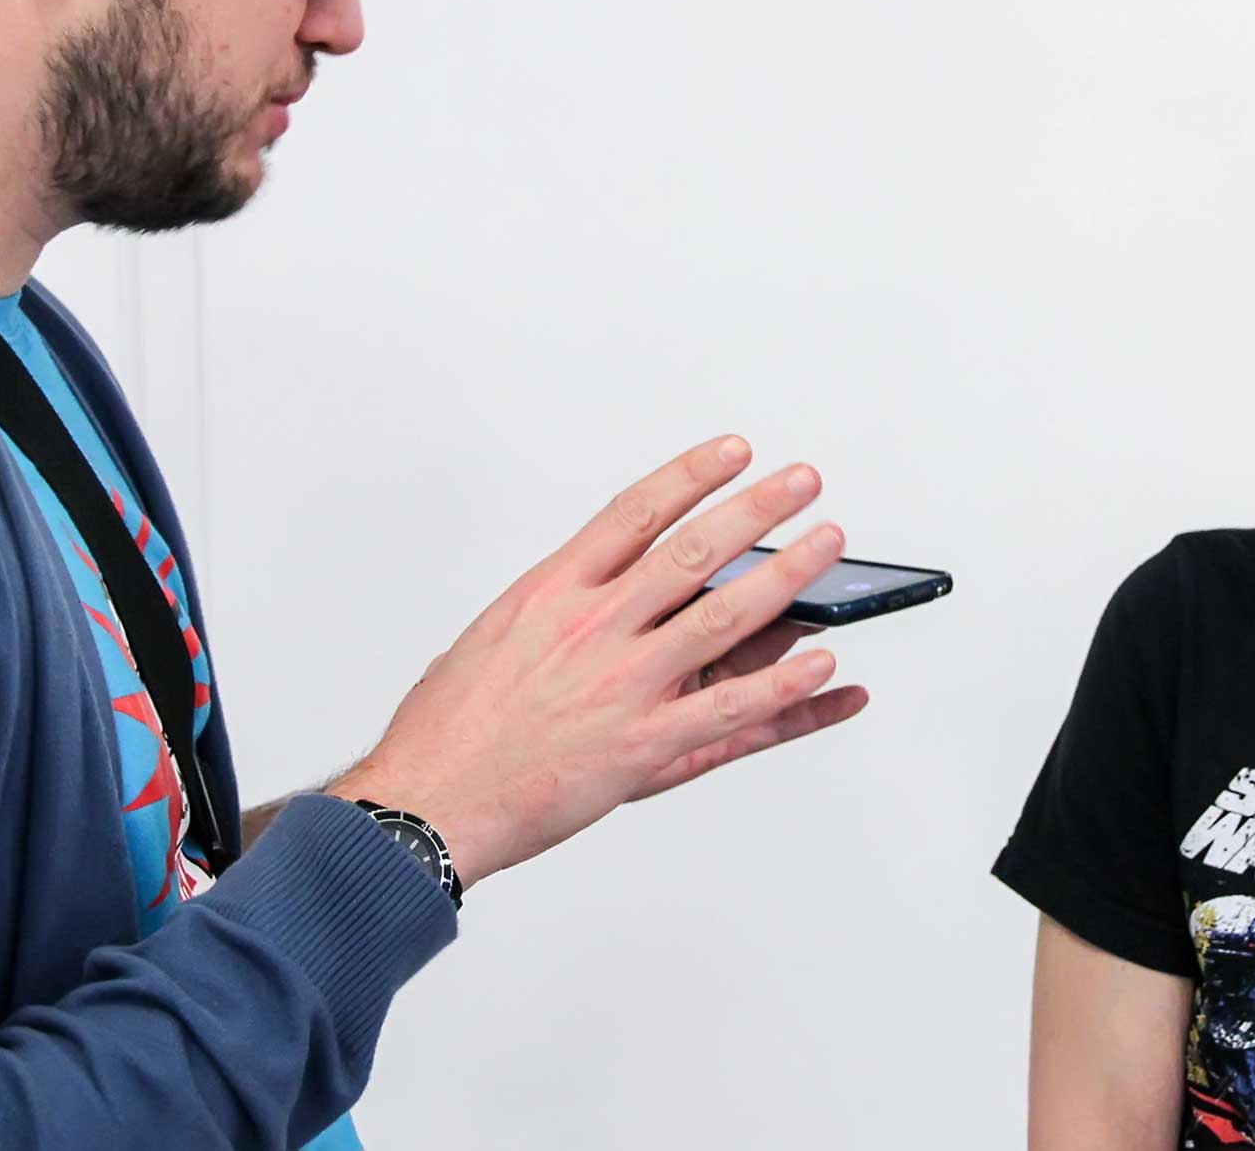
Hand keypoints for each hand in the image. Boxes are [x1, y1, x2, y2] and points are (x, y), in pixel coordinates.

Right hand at [328, 436, 870, 886]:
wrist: (428, 802)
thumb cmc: (452, 726)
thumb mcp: (497, 634)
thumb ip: (562, 607)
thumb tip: (615, 584)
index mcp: (552, 592)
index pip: (635, 513)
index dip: (691, 475)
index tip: (733, 451)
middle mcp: (594, 628)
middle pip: (693, 552)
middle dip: (758, 510)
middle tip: (803, 483)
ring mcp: (625, 687)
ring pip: (726, 618)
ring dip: (787, 578)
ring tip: (826, 545)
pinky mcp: (645, 748)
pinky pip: (734, 711)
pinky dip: (786, 687)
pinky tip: (824, 665)